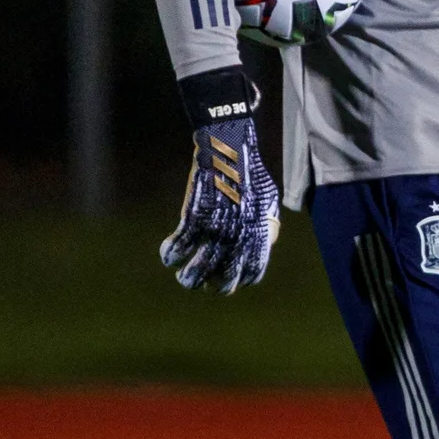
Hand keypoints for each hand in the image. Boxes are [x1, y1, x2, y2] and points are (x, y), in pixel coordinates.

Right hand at [161, 117, 280, 292]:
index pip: (254, 271)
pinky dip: (170, 254)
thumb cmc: (251, 176)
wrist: (231, 152)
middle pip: (224, 279)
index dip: (242, 280)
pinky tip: (168, 254)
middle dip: (214, 286)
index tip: (232, 281)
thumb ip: (269, 226)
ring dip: (187, 278)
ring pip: (197, 270)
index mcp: (259, 235)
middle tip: (205, 283)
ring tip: (183, 276)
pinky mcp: (194, 219)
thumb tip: (268, 245)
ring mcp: (215, 230)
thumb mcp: (270, 202)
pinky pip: (178, 247)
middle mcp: (238, 237)